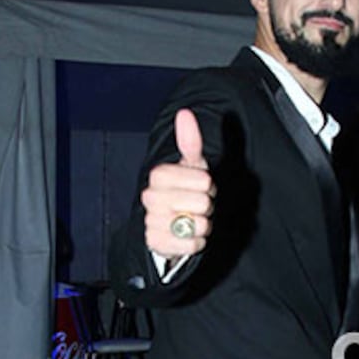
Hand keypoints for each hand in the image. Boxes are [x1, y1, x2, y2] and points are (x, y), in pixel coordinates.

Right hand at [142, 109, 215, 258]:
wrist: (170, 225)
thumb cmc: (185, 190)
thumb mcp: (191, 166)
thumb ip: (190, 142)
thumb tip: (185, 113)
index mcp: (159, 175)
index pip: (202, 179)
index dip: (209, 184)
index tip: (202, 185)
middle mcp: (150, 196)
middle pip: (201, 202)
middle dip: (207, 206)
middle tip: (198, 205)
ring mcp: (151, 220)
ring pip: (198, 224)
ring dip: (203, 225)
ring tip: (192, 219)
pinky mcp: (155, 242)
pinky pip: (191, 244)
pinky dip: (197, 242)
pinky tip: (189, 235)